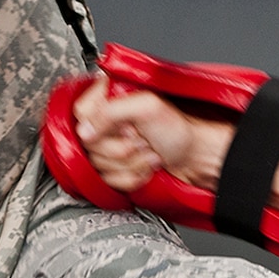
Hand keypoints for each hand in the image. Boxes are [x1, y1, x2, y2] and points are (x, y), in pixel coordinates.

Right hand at [73, 74, 228, 190]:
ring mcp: (110, 144)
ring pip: (99, 165)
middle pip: (90, 144)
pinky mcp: (115, 167)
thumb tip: (84, 130)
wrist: (196, 157)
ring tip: (150, 151)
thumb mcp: (146, 108)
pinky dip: (133, 177)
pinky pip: (109, 180)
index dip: (104, 125)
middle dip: (123, 147)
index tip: (127, 125)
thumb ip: (110, 112)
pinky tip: (146, 166)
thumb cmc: (179, 129)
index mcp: (110, 97)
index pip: (82, 114)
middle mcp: (107, 120)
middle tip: (144, 139)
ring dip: (132, 162)